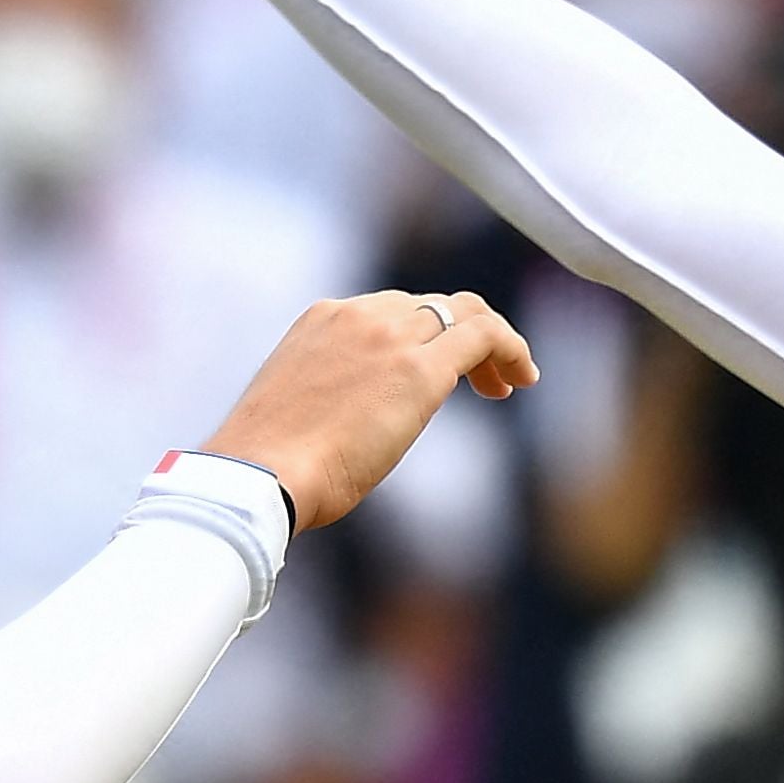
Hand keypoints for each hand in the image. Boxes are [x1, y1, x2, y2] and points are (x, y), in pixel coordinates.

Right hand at [207, 291, 536, 531]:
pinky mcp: (420, 370)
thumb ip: (332, 398)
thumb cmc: (268, 467)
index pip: (392, 310)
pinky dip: (511, 348)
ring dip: (493, 344)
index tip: (443, 369)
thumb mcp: (300, 411)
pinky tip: (524, 377)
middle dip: (463, 337)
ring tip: (512, 380)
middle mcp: (358, 315)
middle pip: (433, 306)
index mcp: (322, 320)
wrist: (259, 476)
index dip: (427, 334)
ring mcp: (390, 337)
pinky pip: (483, 337)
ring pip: (465, 313)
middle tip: (487, 382)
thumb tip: (351, 427)